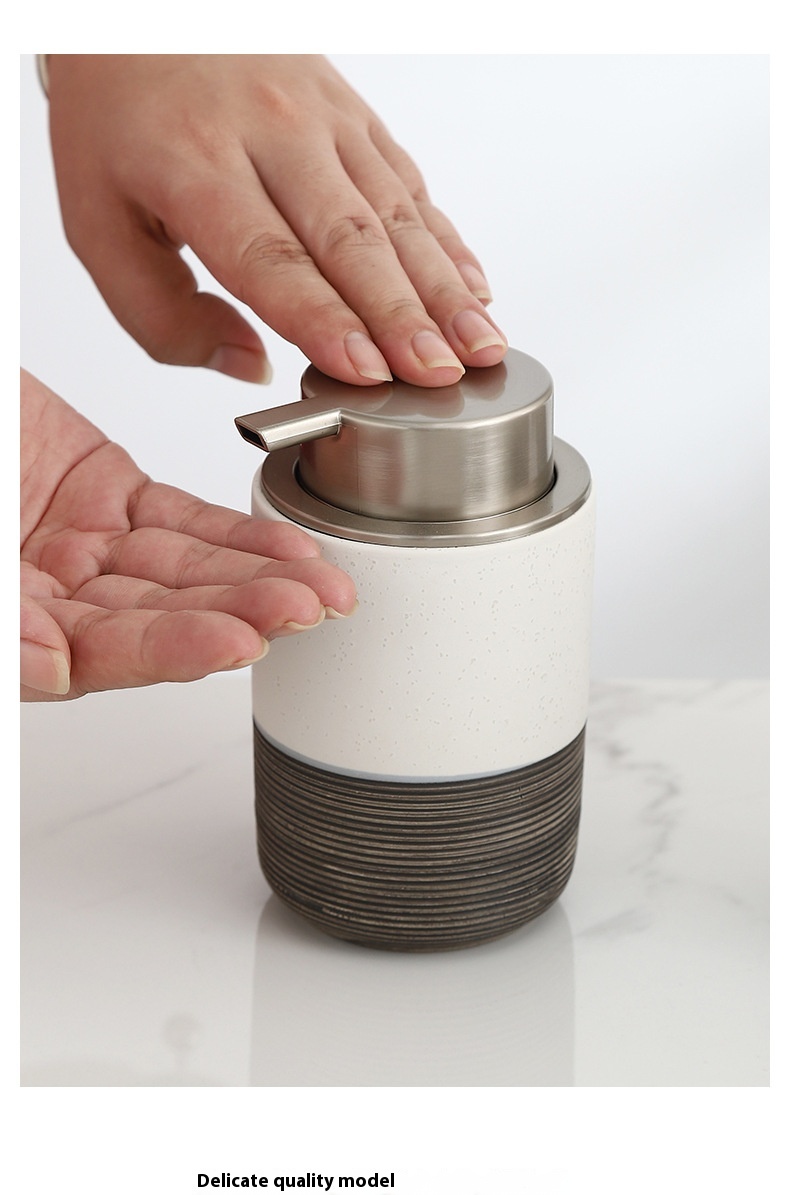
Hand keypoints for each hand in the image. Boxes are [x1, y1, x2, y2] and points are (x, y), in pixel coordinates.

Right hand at [20, 369, 356, 700]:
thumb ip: (0, 625)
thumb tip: (49, 666)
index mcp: (10, 628)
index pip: (96, 656)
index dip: (168, 652)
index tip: (234, 643)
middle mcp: (45, 598)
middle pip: (155, 619)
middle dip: (237, 616)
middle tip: (304, 611)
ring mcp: (77, 547)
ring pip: (179, 573)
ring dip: (252, 580)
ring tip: (317, 588)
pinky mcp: (104, 492)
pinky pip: (181, 521)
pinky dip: (235, 535)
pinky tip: (287, 550)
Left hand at [45, 54, 506, 388]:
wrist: (145, 7)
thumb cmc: (119, 120)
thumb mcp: (97, 225)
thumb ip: (160, 316)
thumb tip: (251, 367)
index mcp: (193, 167)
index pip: (269, 256)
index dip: (323, 318)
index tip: (366, 369)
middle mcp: (268, 134)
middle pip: (349, 238)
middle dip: (401, 316)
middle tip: (439, 375)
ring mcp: (322, 119)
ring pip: (394, 212)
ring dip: (442, 287)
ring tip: (478, 347)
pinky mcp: (355, 115)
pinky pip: (410, 182)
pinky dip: (447, 241)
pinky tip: (473, 290)